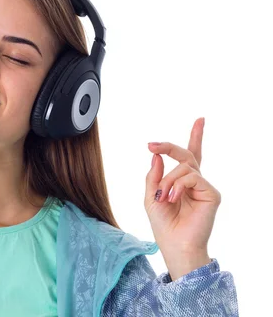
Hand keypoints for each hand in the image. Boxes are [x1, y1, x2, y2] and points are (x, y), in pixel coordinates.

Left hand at [144, 117, 220, 279]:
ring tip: (163, 197)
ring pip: (184, 167)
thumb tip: (157, 156)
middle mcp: (195, 182)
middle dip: (169, 147)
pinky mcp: (212, 194)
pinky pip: (192, 177)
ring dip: (168, 180)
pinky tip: (172, 199)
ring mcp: (204, 187)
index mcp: (182, 181)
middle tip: (152, 145)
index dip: (197, 136)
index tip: (200, 119)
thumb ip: (154, 175)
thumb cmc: (163, 224)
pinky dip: (177, 185)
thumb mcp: (151, 196)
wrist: (174, 244)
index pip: (190, 155)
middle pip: (186, 154)